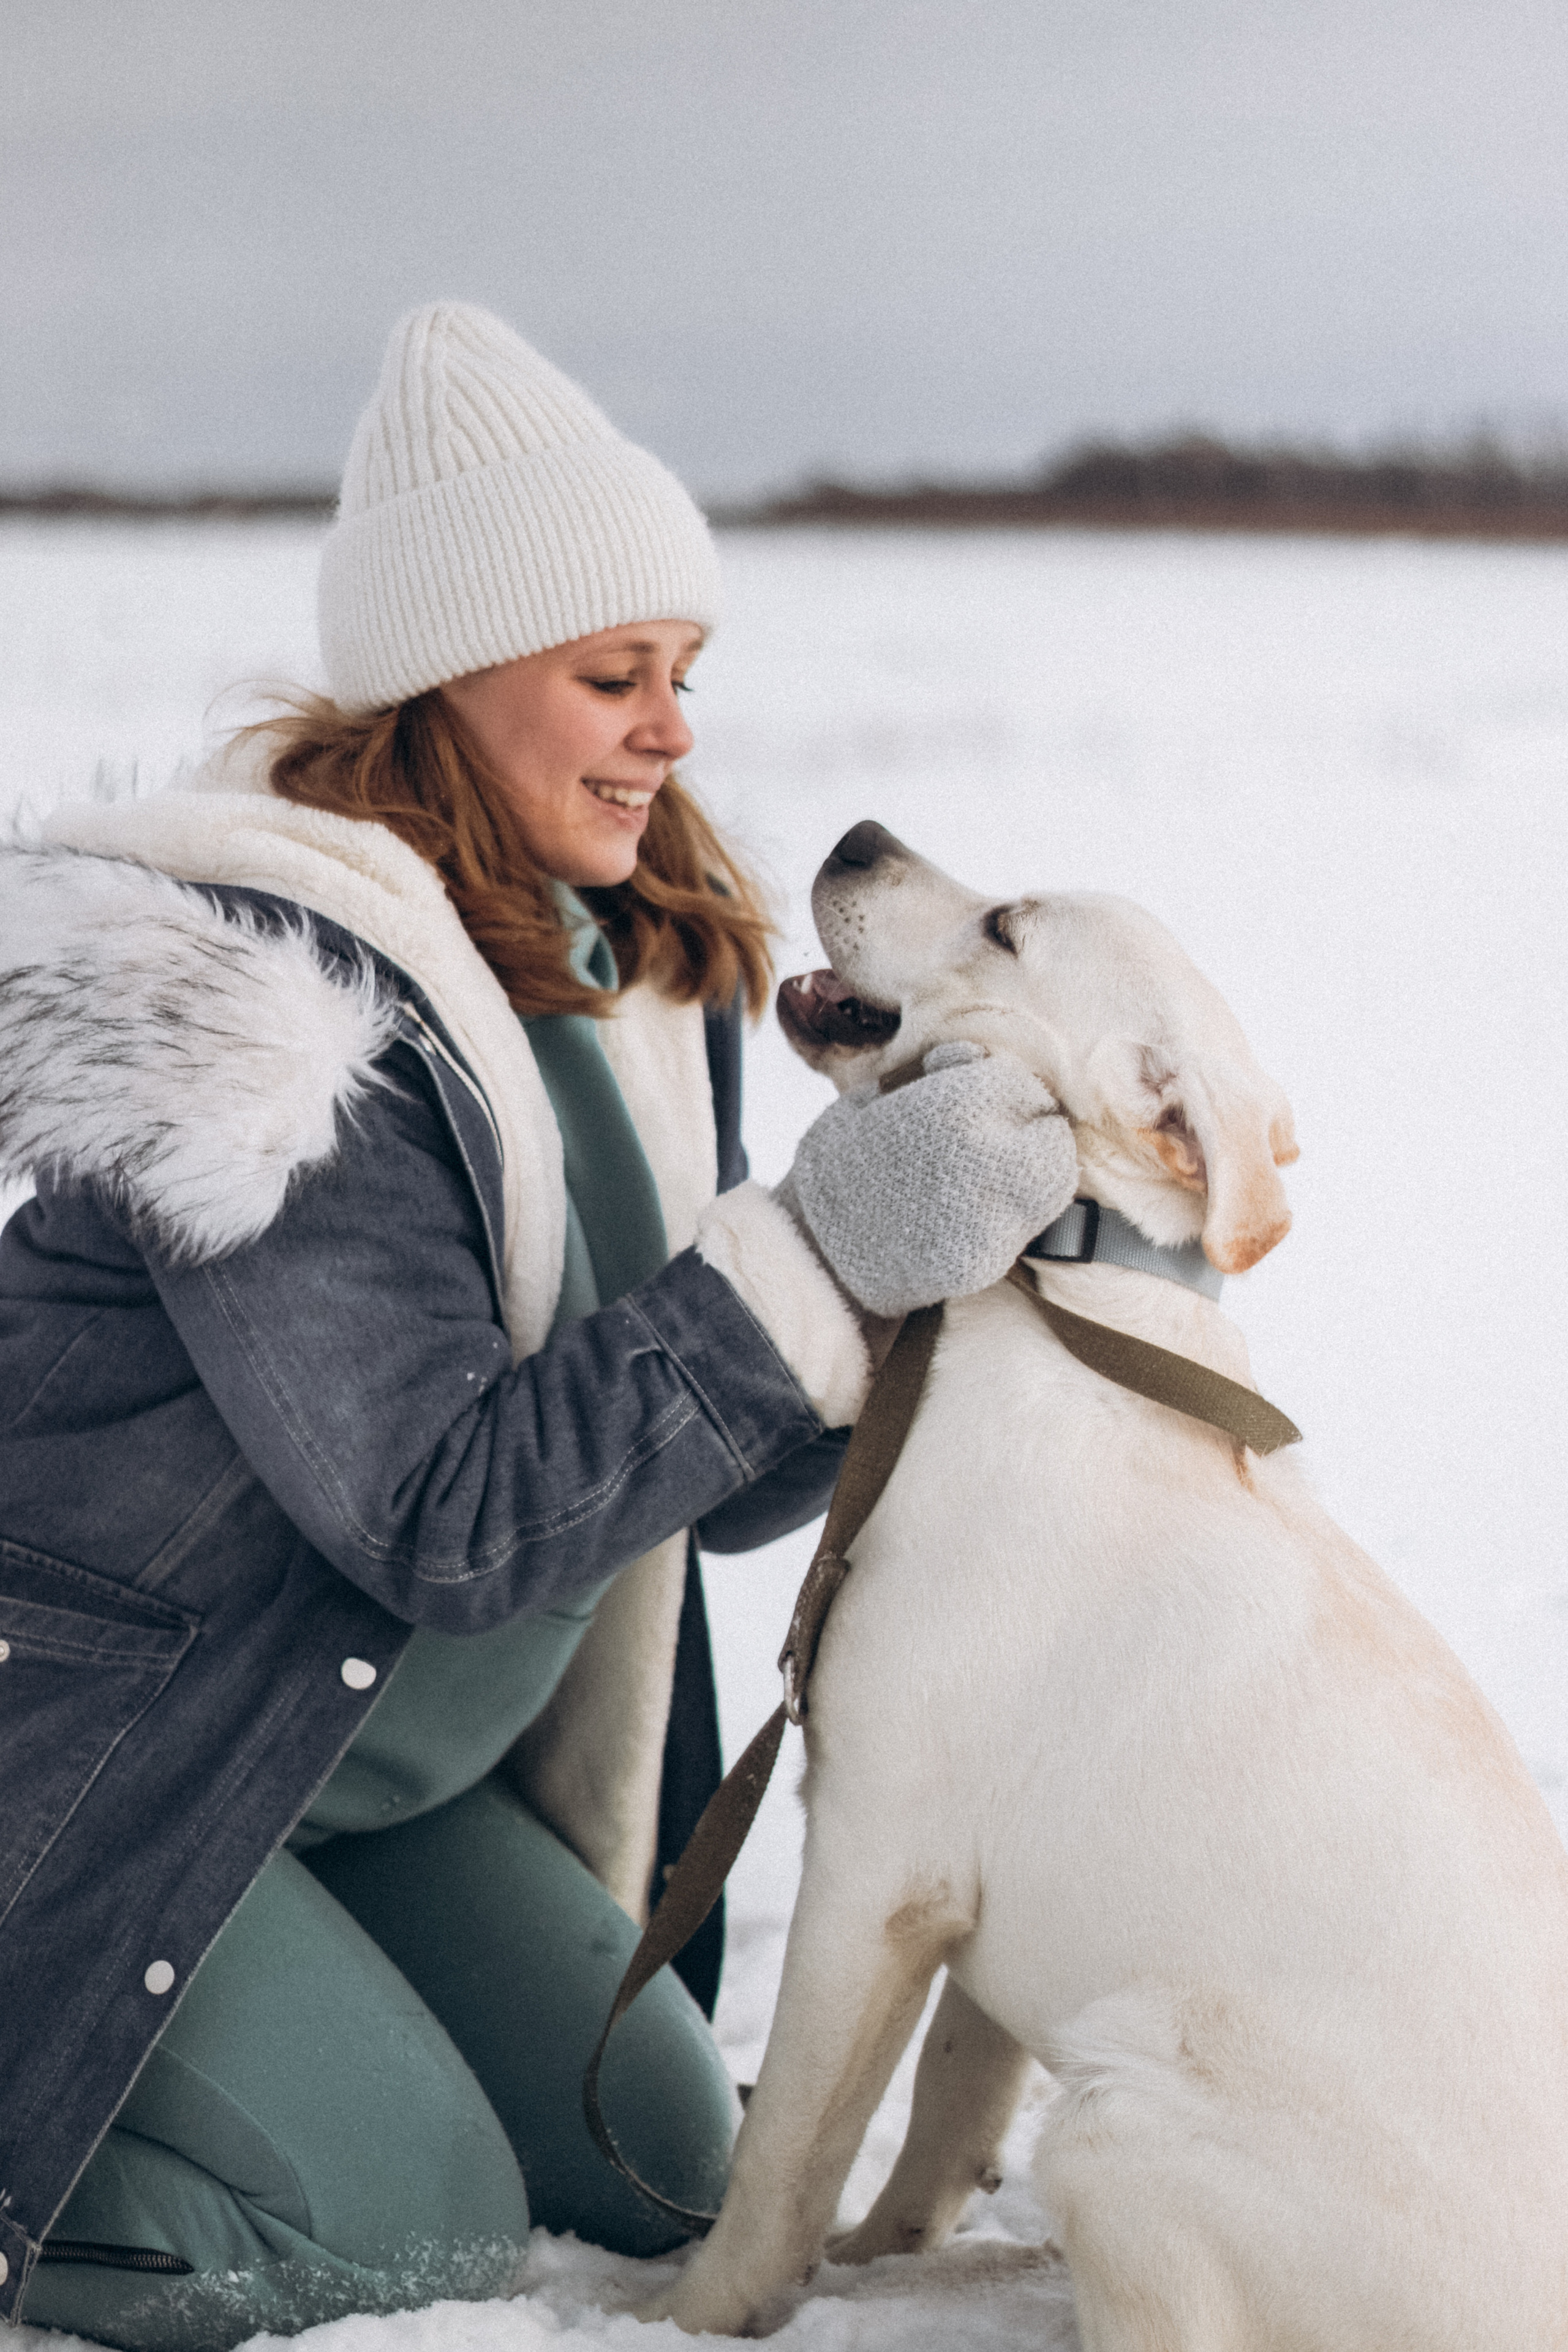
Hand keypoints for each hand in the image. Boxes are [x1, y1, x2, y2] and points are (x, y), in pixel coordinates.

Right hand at [782, 1042, 1078, 1317]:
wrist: (813, 1252)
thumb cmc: (838, 1167)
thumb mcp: (869, 1100)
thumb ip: (928, 1076)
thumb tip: (972, 1056)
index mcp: (952, 1105)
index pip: (1020, 1085)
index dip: (1005, 1091)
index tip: (990, 1102)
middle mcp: (982, 1155)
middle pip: (1051, 1132)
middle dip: (1033, 1130)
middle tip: (1007, 1138)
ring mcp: (990, 1213)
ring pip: (1055, 1181)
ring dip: (1036, 1172)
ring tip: (999, 1174)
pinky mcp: (988, 1260)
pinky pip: (1028, 1226)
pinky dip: (1014, 1216)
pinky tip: (980, 1211)